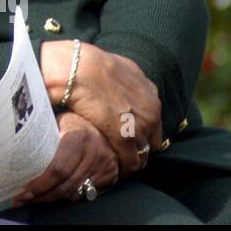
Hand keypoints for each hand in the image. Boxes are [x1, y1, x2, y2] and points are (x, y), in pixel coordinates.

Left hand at [14, 110, 118, 205]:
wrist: (107, 128)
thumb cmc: (74, 123)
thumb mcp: (59, 120)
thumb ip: (42, 128)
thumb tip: (14, 131)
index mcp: (77, 137)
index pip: (58, 168)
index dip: (41, 184)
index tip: (24, 192)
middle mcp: (93, 154)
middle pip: (65, 186)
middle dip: (42, 196)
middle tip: (22, 200)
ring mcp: (103, 168)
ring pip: (74, 194)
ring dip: (52, 199)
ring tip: (33, 200)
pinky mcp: (109, 178)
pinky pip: (85, 195)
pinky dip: (67, 197)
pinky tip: (52, 196)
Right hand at [41, 40, 162, 175]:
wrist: (77, 68)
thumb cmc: (87, 63)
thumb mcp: (115, 67)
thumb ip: (124, 80)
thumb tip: (115, 84)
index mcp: (149, 92)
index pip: (152, 121)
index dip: (139, 129)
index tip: (126, 134)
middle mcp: (150, 109)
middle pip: (152, 139)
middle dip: (138, 145)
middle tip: (120, 150)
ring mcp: (140, 124)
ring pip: (143, 153)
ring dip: (130, 157)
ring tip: (114, 161)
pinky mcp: (125, 138)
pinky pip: (131, 162)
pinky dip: (123, 167)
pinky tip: (111, 167)